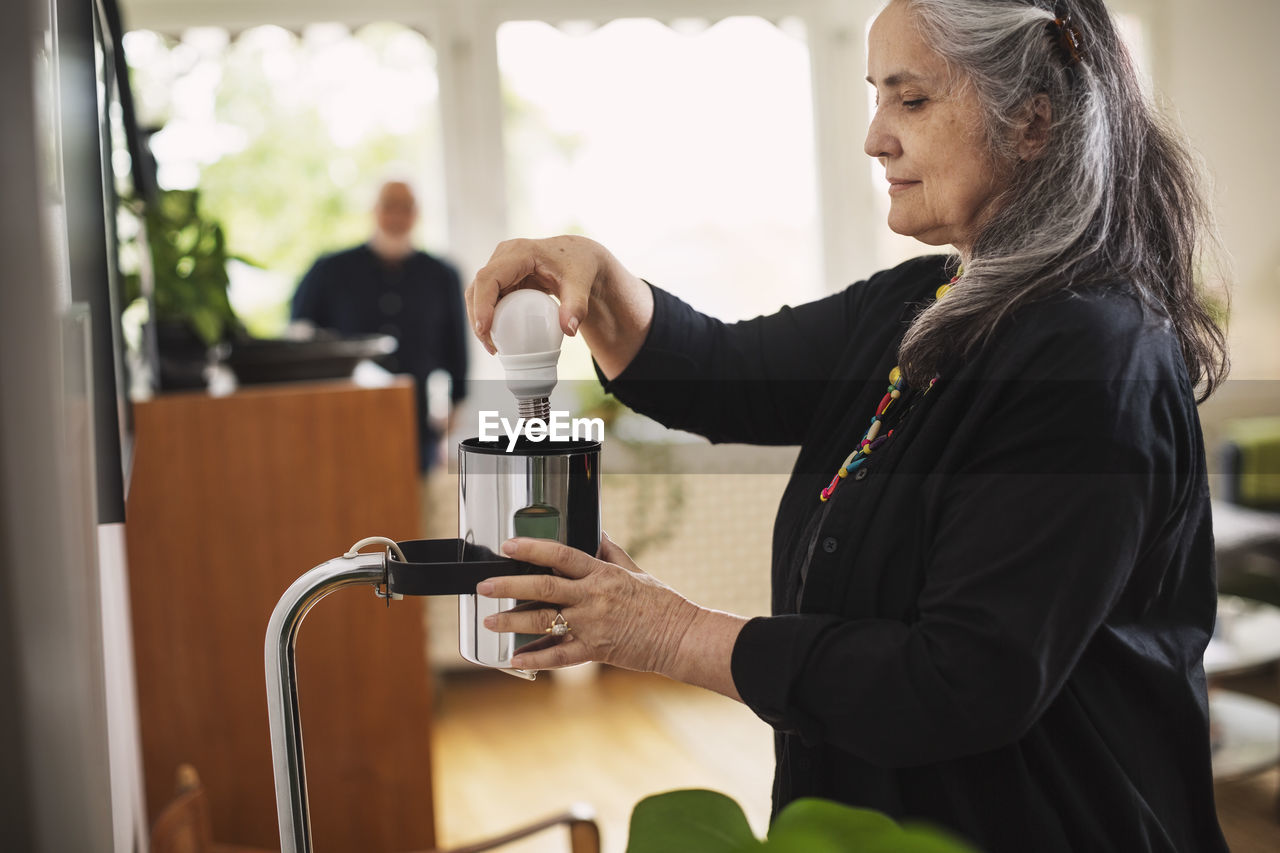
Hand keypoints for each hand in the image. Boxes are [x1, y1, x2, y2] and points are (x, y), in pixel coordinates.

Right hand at [466, 236, 652, 378]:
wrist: (581, 258)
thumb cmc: (580, 265)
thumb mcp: (581, 284)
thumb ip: (576, 306)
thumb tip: (569, 330)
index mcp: (519, 252)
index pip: (489, 277)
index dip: (481, 304)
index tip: (485, 329)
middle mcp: (504, 257)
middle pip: (477, 287)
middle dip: (477, 318)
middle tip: (492, 347)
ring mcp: (501, 267)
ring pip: (478, 294)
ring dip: (480, 321)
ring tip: (494, 347)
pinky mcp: (503, 278)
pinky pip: (488, 299)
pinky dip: (489, 318)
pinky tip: (499, 338)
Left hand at [477, 532, 699, 673]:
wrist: (679, 636)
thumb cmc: (660, 602)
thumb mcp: (635, 570)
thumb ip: (610, 551)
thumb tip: (596, 531)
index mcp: (602, 573)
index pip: (561, 555)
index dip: (532, 548)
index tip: (508, 546)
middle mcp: (593, 598)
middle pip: (544, 588)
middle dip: (510, 586)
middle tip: (485, 586)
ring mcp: (592, 625)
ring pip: (545, 622)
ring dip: (512, 622)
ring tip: (490, 620)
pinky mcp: (595, 651)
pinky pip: (559, 655)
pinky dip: (535, 657)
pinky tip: (513, 658)